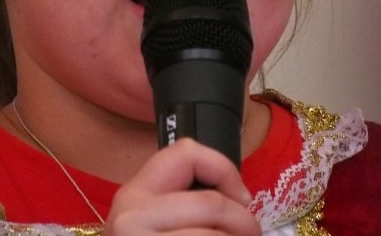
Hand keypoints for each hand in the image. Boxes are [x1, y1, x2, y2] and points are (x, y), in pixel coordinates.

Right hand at [104, 138, 260, 234]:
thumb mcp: (159, 223)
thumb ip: (187, 204)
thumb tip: (241, 202)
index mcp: (133, 195)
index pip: (185, 153)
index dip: (224, 170)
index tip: (240, 198)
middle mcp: (129, 218)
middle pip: (211, 204)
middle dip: (244, 221)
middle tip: (252, 234)